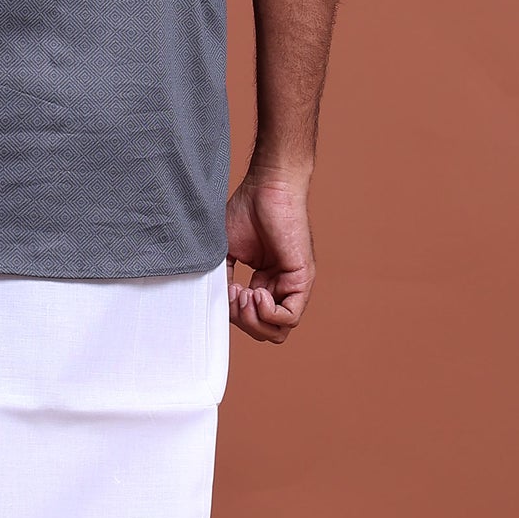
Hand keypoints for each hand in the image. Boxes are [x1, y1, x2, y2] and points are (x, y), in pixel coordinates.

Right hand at [225, 169, 315, 344]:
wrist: (266, 187)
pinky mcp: (302, 278)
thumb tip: (216, 304)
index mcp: (264, 281)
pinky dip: (269, 314)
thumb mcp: (226, 252)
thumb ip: (222, 279)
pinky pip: (290, 317)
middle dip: (243, 322)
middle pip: (265, 331)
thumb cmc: (246, 211)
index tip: (224, 292)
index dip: (235, 315)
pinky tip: (256, 293)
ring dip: (254, 319)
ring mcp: (293, 284)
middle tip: (233, 294)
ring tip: (244, 294)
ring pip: (278, 330)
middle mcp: (280, 286)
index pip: (252, 320)